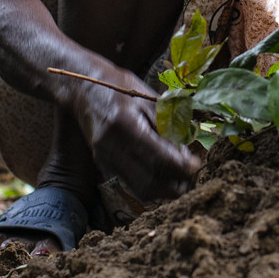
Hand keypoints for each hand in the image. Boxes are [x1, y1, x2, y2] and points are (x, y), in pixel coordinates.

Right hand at [64, 67, 202, 201]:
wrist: (82, 90)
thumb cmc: (119, 88)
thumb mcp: (148, 99)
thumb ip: (169, 125)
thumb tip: (187, 152)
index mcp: (125, 126)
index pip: (159, 160)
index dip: (182, 168)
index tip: (196, 164)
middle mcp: (111, 147)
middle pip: (150, 183)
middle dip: (176, 184)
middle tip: (190, 173)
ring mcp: (104, 159)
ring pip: (141, 189)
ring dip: (164, 189)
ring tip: (179, 174)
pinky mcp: (103, 164)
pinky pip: (132, 184)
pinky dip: (151, 183)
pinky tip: (162, 172)